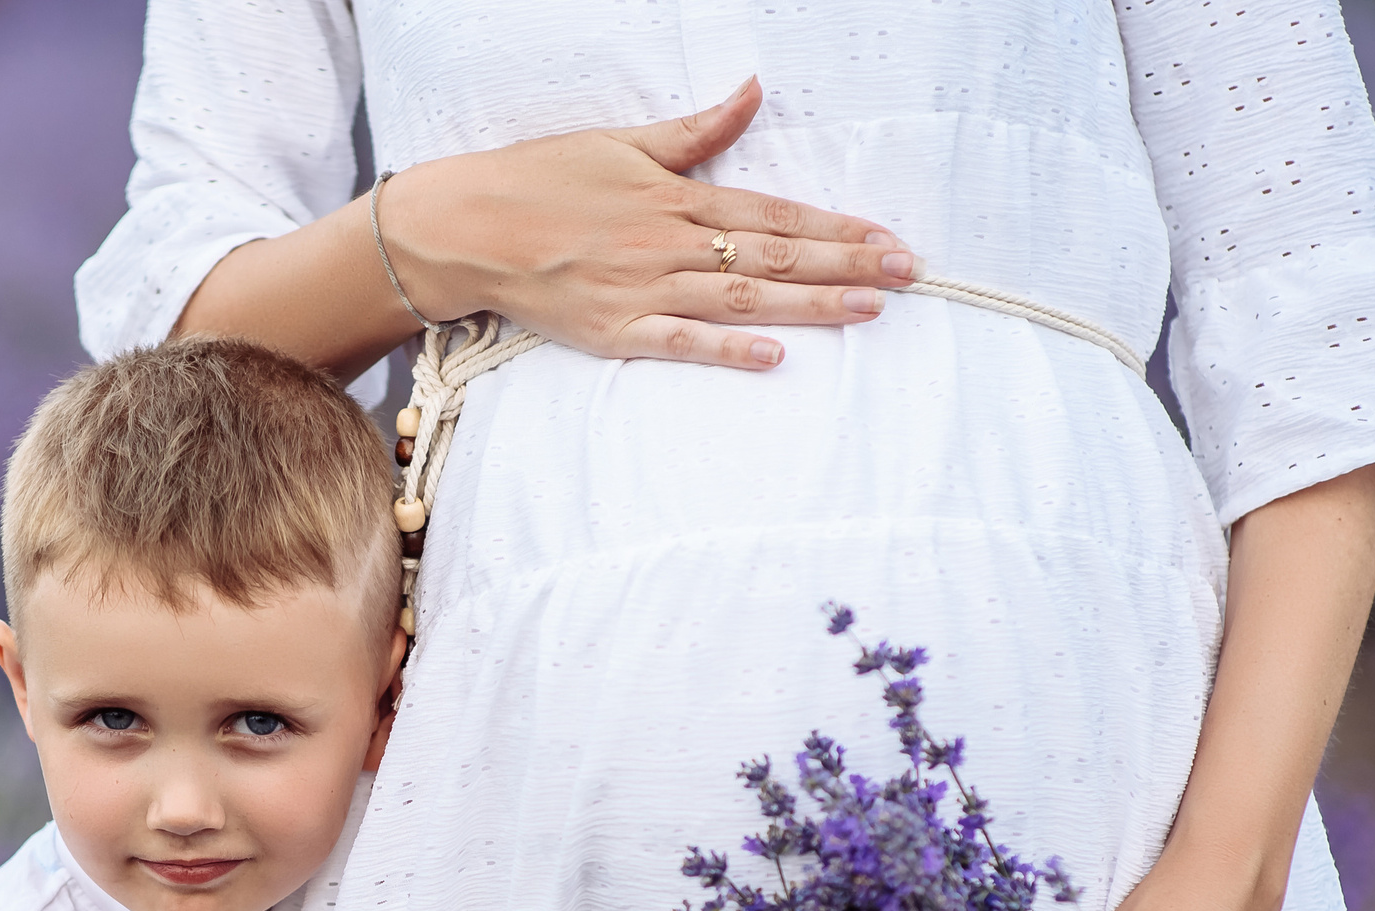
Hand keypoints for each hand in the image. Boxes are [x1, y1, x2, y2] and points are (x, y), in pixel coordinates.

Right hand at [379, 76, 919, 369]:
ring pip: (742, 297)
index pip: (774, 213)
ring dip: (808, 304)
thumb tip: (754, 91)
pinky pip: (679, 342)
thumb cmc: (543, 180)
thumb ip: (697, 130)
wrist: (469, 227)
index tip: (888, 238)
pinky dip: (726, 348)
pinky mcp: (613, 330)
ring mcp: (644, 290)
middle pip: (775, 254)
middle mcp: (670, 244)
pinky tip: (772, 355)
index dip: (836, 226)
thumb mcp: (624, 143)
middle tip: (906, 275)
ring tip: (866, 310)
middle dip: (846, 265)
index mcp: (676, 198)